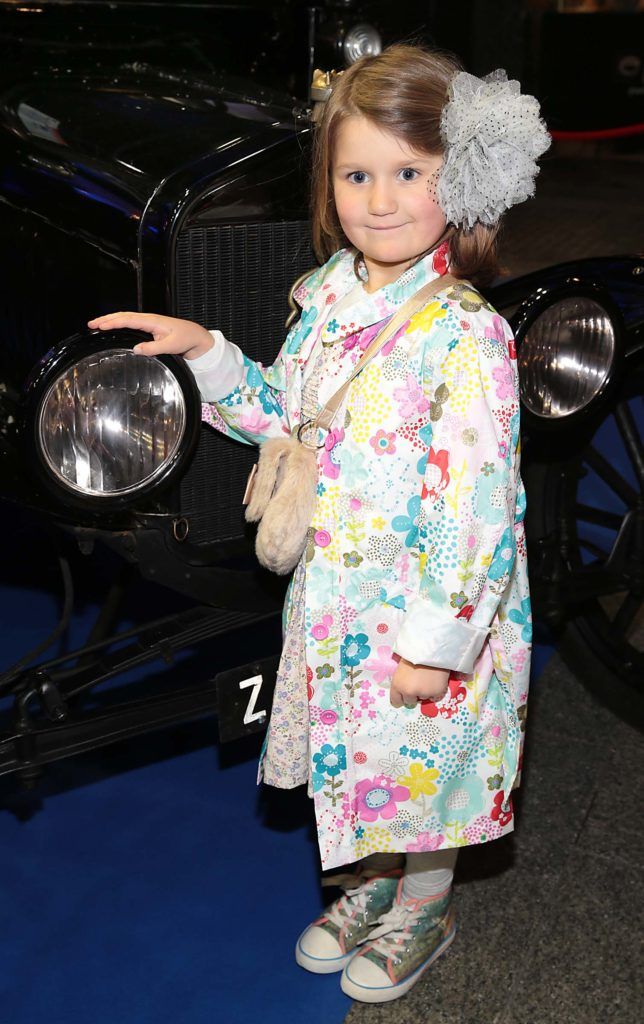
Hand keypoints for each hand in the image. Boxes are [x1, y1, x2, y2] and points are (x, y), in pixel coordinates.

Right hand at [86, 311, 213, 360]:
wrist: (196, 337)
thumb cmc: (185, 339)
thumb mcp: (171, 346)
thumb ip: (154, 348)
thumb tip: (136, 350)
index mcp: (152, 321)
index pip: (128, 319)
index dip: (113, 322)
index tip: (100, 325)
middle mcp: (148, 319)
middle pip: (123, 316)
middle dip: (106, 319)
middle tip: (91, 324)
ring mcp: (148, 323)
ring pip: (125, 318)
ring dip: (111, 320)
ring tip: (96, 324)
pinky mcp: (149, 328)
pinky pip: (130, 323)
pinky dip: (119, 323)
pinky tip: (112, 328)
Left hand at [389, 656, 449, 708]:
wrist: (430, 647)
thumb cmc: (413, 654)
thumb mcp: (401, 668)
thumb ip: (401, 682)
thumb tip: (403, 691)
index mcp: (397, 685)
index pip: (396, 702)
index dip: (401, 697)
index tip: (404, 694)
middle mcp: (408, 693)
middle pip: (409, 701)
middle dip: (413, 694)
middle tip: (418, 683)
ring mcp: (423, 694)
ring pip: (423, 698)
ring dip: (425, 692)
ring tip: (428, 678)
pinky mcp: (436, 693)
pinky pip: (435, 697)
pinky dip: (436, 691)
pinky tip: (435, 681)